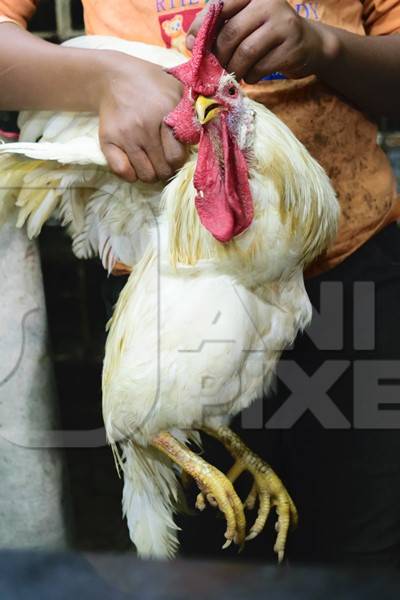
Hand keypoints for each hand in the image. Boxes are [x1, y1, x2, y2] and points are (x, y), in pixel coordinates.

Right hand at [98, 53, 186, 182]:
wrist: (114, 76)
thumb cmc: (153, 84)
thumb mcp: (178, 90)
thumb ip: (194, 113)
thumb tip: (210, 136)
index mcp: (165, 112)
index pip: (176, 157)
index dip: (179, 160)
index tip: (176, 153)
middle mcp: (144, 126)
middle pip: (162, 170)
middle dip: (166, 168)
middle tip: (163, 159)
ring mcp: (125, 134)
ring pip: (145, 175)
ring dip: (150, 172)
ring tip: (151, 160)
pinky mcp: (107, 140)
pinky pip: (123, 172)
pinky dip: (131, 173)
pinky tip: (135, 163)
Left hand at [186, 0, 325, 82]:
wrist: (310, 45)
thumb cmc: (268, 35)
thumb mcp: (246, 23)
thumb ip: (220, 28)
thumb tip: (191, 44)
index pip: (220, 7)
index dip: (201, 28)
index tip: (191, 46)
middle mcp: (269, 3)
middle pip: (231, 33)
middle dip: (218, 56)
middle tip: (215, 69)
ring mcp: (283, 24)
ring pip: (245, 53)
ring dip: (234, 69)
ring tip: (233, 74)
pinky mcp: (292, 48)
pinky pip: (260, 68)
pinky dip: (250, 77)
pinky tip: (252, 76)